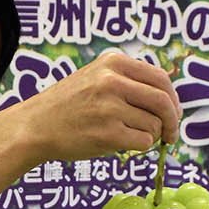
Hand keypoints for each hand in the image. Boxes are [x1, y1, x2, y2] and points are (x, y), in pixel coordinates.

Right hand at [13, 51, 180, 161]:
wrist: (34, 126)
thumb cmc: (68, 105)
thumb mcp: (96, 77)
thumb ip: (129, 81)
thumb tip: (169, 100)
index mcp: (114, 63)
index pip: (161, 79)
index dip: (173, 100)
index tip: (173, 114)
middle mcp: (113, 81)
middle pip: (163, 102)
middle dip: (173, 122)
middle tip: (171, 135)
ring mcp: (110, 107)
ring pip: (154, 125)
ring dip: (149, 135)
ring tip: (127, 135)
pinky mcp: (108, 133)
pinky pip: (143, 142)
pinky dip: (139, 146)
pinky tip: (120, 143)